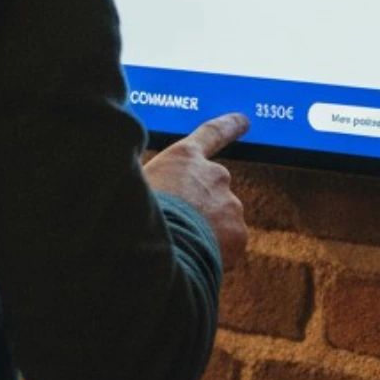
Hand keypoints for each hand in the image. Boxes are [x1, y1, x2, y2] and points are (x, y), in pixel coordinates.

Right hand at [144, 113, 248, 268]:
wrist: (159, 249)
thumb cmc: (135, 215)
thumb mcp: (136, 184)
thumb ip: (156, 179)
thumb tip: (157, 187)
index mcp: (185, 158)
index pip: (212, 134)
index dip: (229, 126)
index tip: (244, 121)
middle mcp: (215, 175)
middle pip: (212, 190)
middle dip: (200, 208)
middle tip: (176, 227)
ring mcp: (230, 205)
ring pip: (219, 221)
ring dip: (205, 232)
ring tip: (179, 247)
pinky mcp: (239, 234)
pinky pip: (227, 246)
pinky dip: (214, 253)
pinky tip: (191, 258)